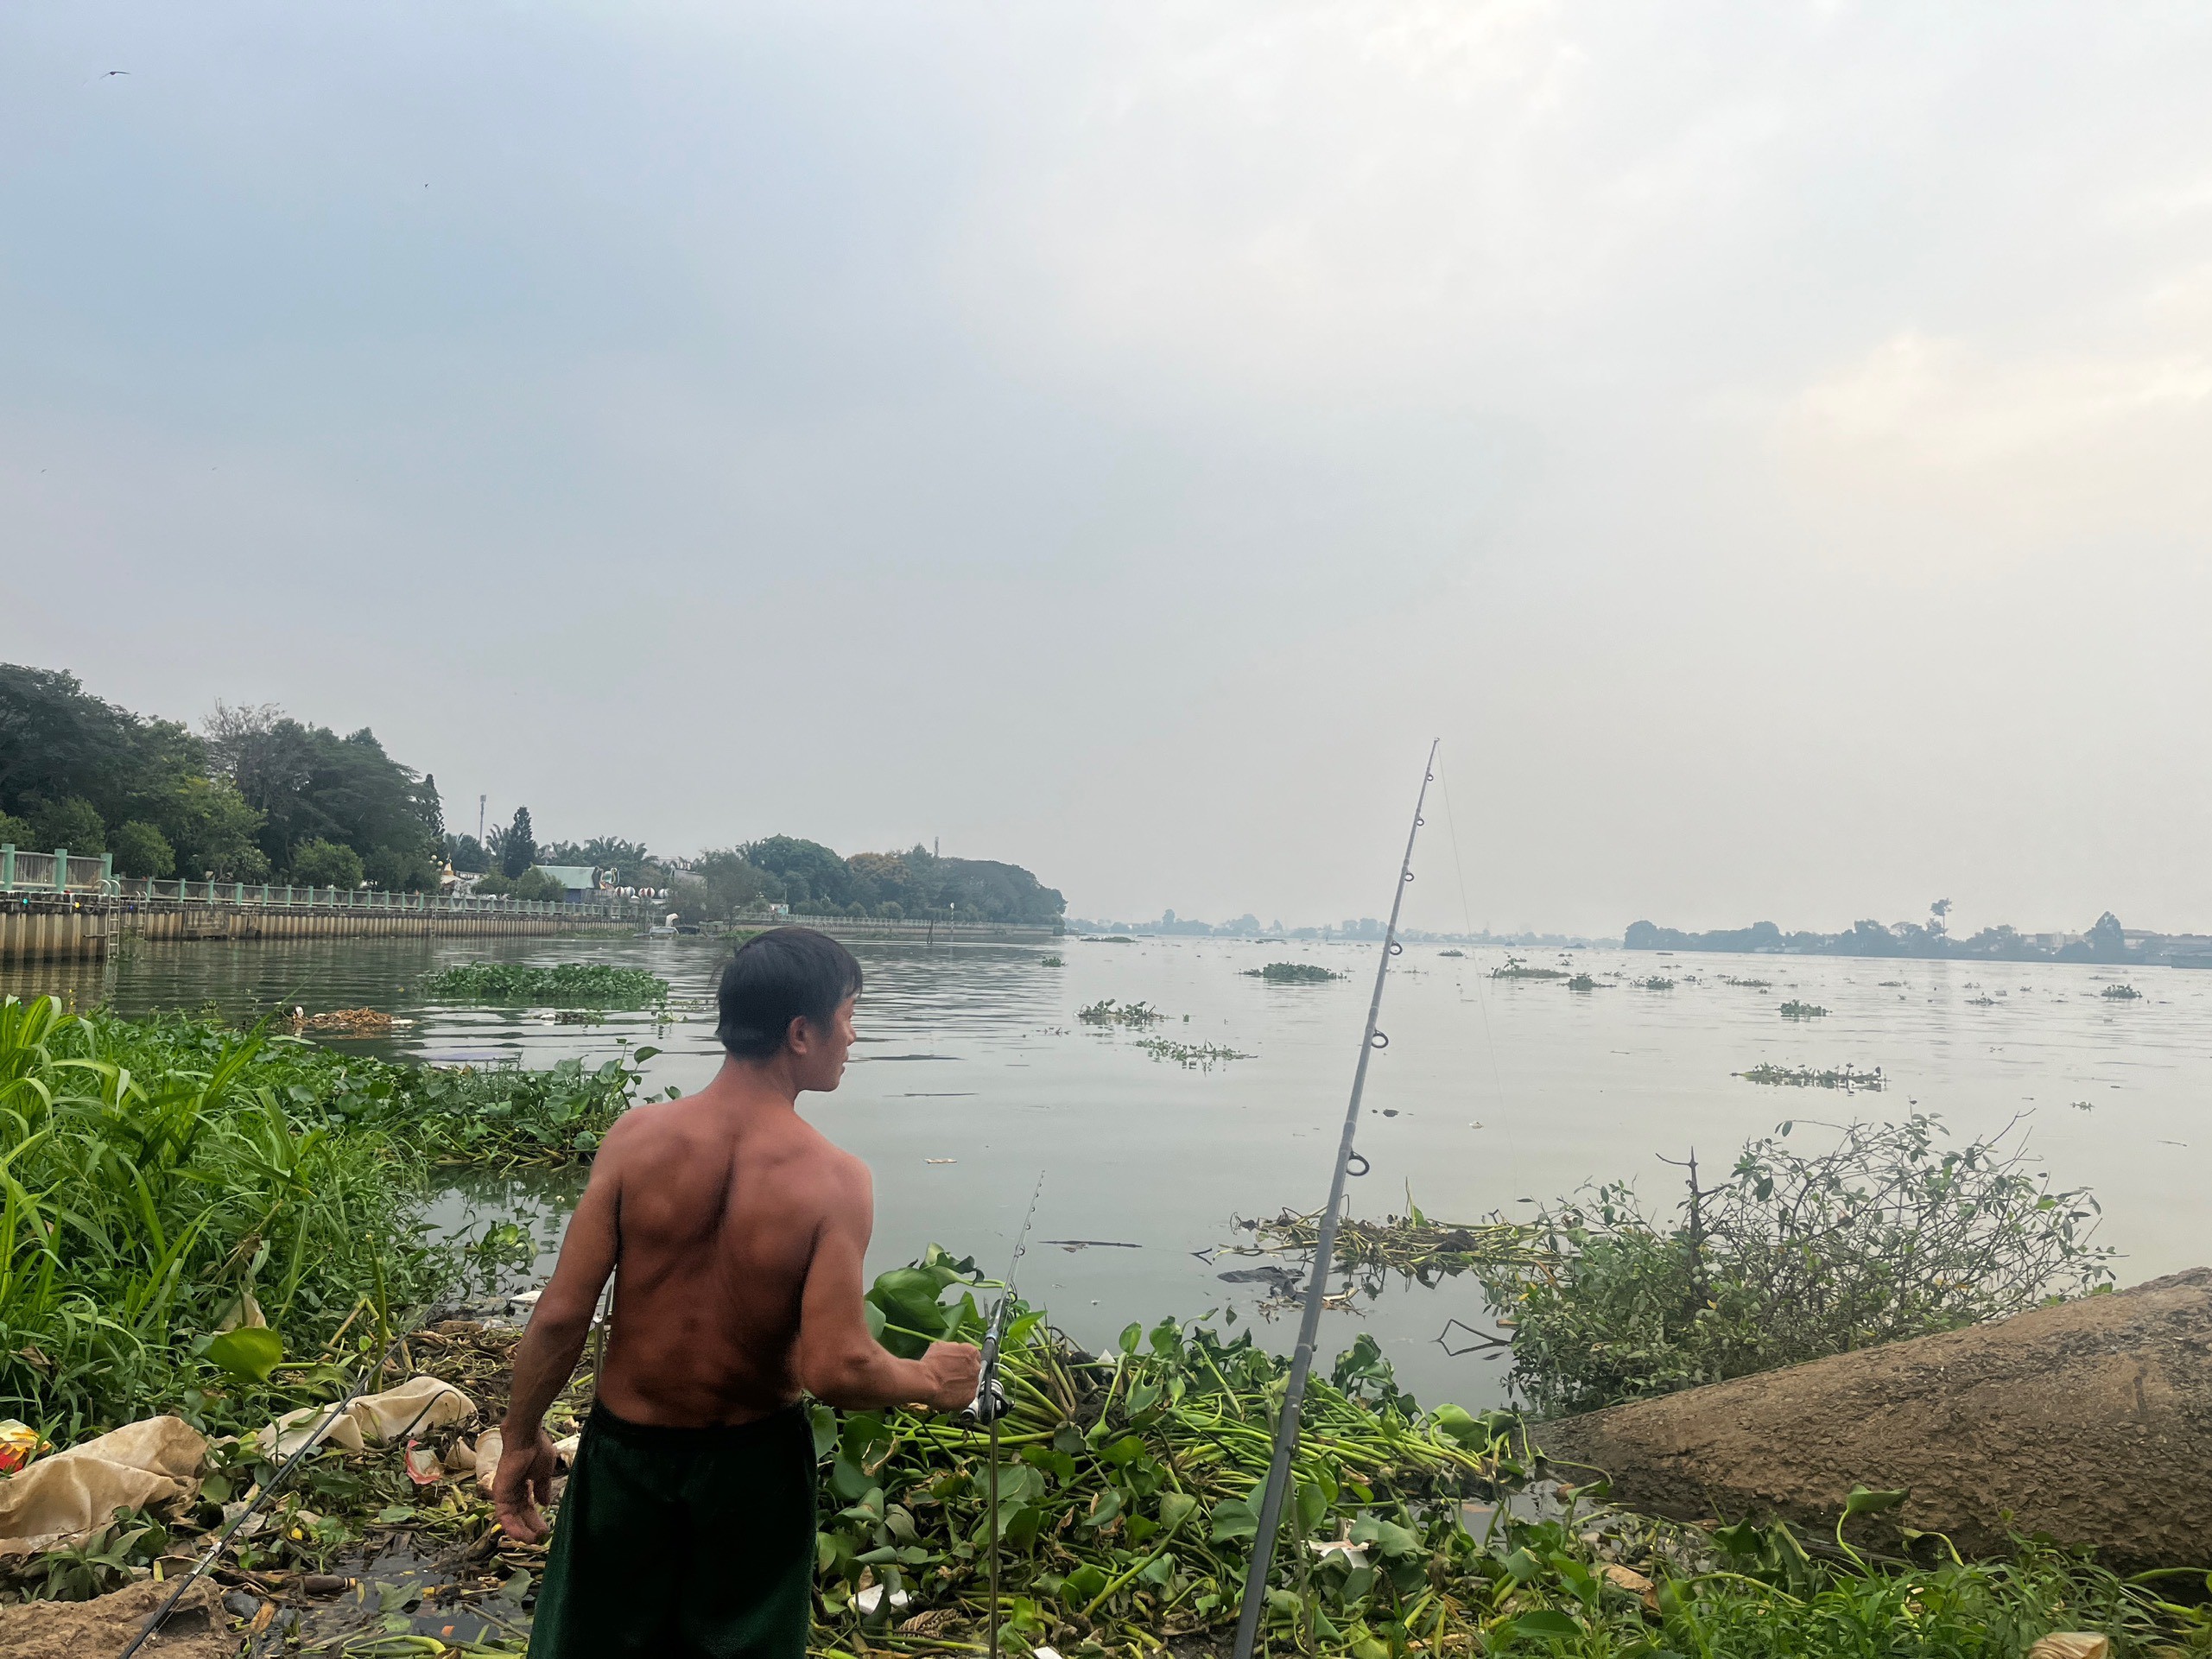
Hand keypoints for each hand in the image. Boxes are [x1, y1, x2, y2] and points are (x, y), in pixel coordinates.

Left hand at [493, 1427, 560, 1541]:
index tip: (545, 1529)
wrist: (527, 1438)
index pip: (528, 1507)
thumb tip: (545, 1504)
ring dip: (521, 1531)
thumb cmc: (537, 1450)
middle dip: (530, 1527)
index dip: (535, 1519)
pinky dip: (512, 1526)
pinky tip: (522, 1535)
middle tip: (540, 1538)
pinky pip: (504, 1515)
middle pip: (520, 1515)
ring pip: (512, 1518)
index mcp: (523, 1485)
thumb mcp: (544, 1473)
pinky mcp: (499, 1494)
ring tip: (532, 1540)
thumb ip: (542, 1489)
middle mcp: (512, 1491)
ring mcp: (505, 1493)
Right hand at [915, 1341, 982, 1411]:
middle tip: (952, 1377)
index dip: (965, 1361)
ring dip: (962, 1385)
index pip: (974, 1356)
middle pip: (973, 1370)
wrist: (926, 1381)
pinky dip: (960, 1397)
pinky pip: (967, 1397)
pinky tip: (950, 1395)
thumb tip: (954, 1350)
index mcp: (971, 1352)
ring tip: (949, 1387)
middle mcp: (976, 1367)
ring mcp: (974, 1383)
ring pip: (970, 1384)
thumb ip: (953, 1348)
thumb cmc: (930, 1364)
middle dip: (965, 1373)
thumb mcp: (940, 1346)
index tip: (959, 1365)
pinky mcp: (970, 1397)